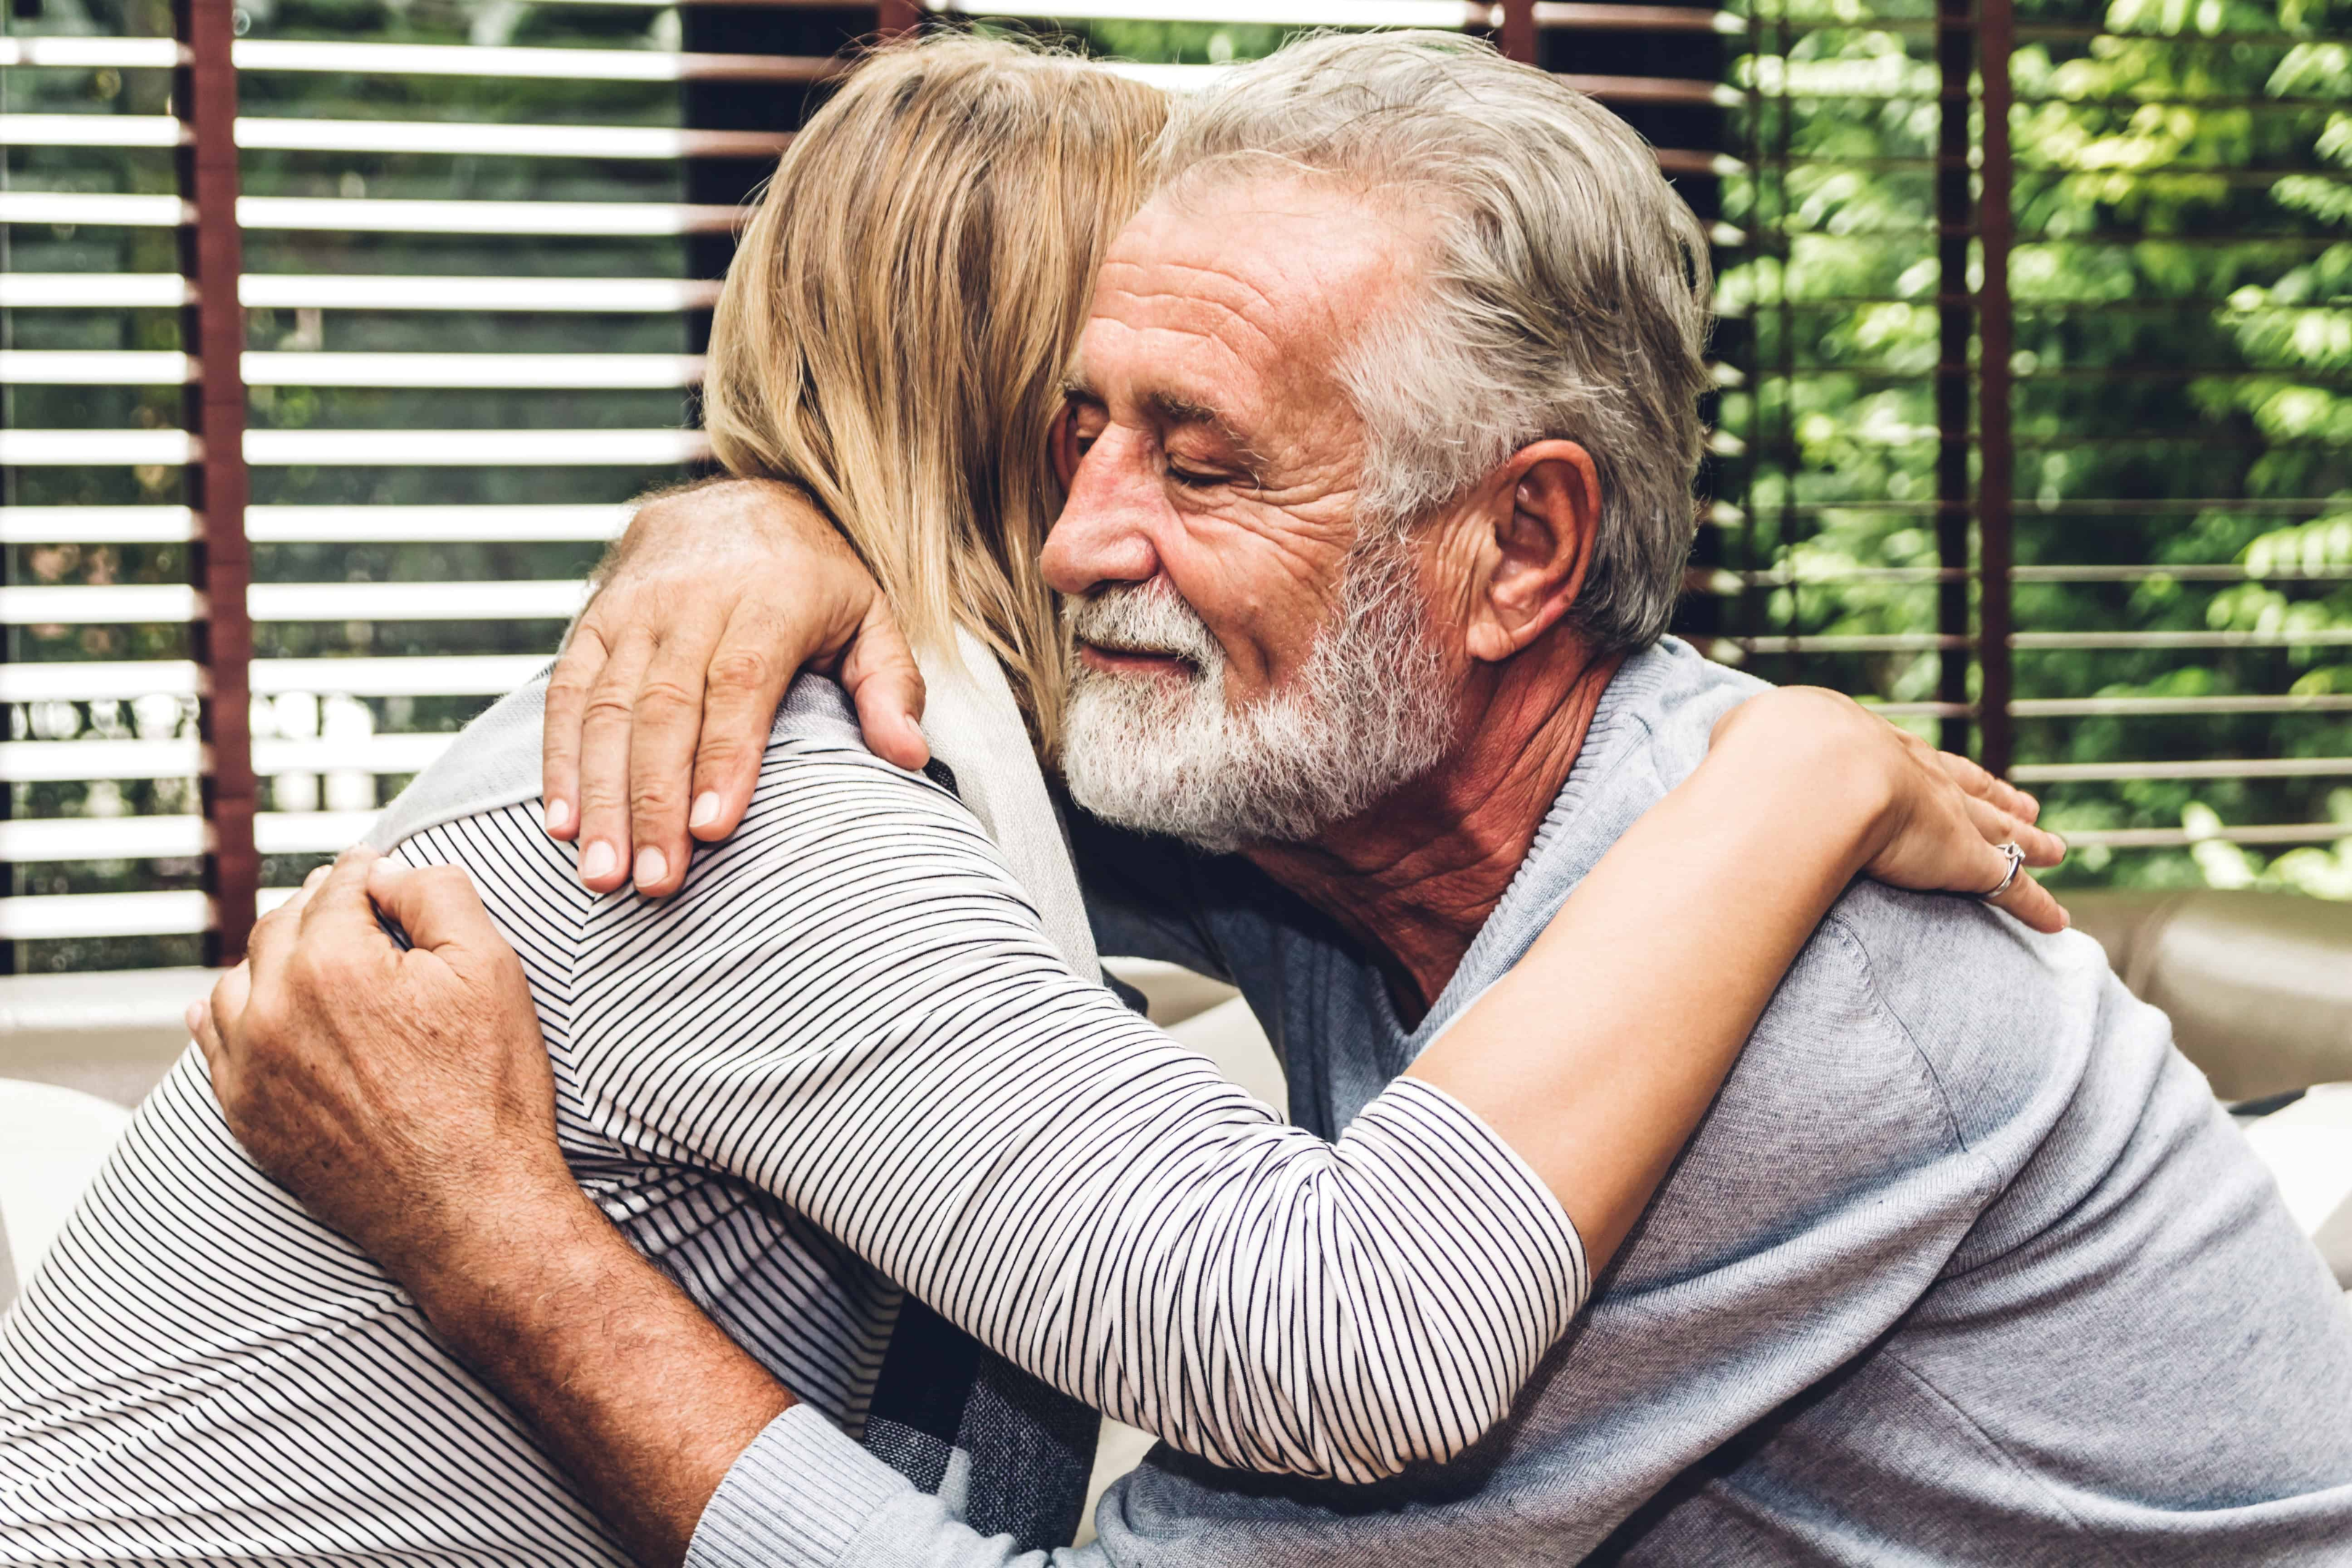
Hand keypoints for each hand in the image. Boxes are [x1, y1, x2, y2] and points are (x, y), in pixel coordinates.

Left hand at [190, 847, 575, 1286]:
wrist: (469, 1208)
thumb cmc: (490, 1089)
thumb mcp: (492, 969)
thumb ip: (438, 893)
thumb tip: (387, 872)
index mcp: (331, 961)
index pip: (338, 886)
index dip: (367, 871)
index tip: (380, 870)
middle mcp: (272, 1007)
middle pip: (282, 926)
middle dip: (319, 908)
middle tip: (352, 904)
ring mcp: (249, 1066)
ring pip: (239, 979)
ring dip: (273, 958)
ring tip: (310, 956)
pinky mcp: (244, 1115)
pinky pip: (213, 1043)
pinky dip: (229, 1014)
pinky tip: (247, 1007)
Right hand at [547, 478, 928, 896]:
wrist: (739, 496)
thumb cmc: (816, 579)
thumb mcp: (873, 616)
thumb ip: (891, 686)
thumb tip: (910, 756)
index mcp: (771, 598)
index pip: (740, 684)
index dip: (724, 758)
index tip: (711, 831)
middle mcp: (694, 600)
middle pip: (665, 707)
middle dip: (653, 801)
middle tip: (653, 881)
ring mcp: (635, 609)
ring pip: (609, 707)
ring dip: (600, 795)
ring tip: (601, 874)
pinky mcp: (594, 619)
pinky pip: (568, 690)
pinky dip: (560, 758)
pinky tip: (561, 822)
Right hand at [1714, 688, 2069, 933]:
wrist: (1812, 771)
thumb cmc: (1770, 752)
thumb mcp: (1752, 739)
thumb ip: (1748, 749)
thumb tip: (1726, 758)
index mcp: (1871, 748)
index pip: (1915, 760)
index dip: (1935, 770)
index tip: (1953, 774)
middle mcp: (1920, 778)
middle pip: (1970, 790)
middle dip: (1997, 799)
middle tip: (2027, 806)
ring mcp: (1947, 818)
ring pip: (2001, 833)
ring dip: (2029, 843)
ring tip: (2056, 849)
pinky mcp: (1964, 862)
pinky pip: (2010, 888)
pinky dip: (2036, 906)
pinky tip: (2059, 921)